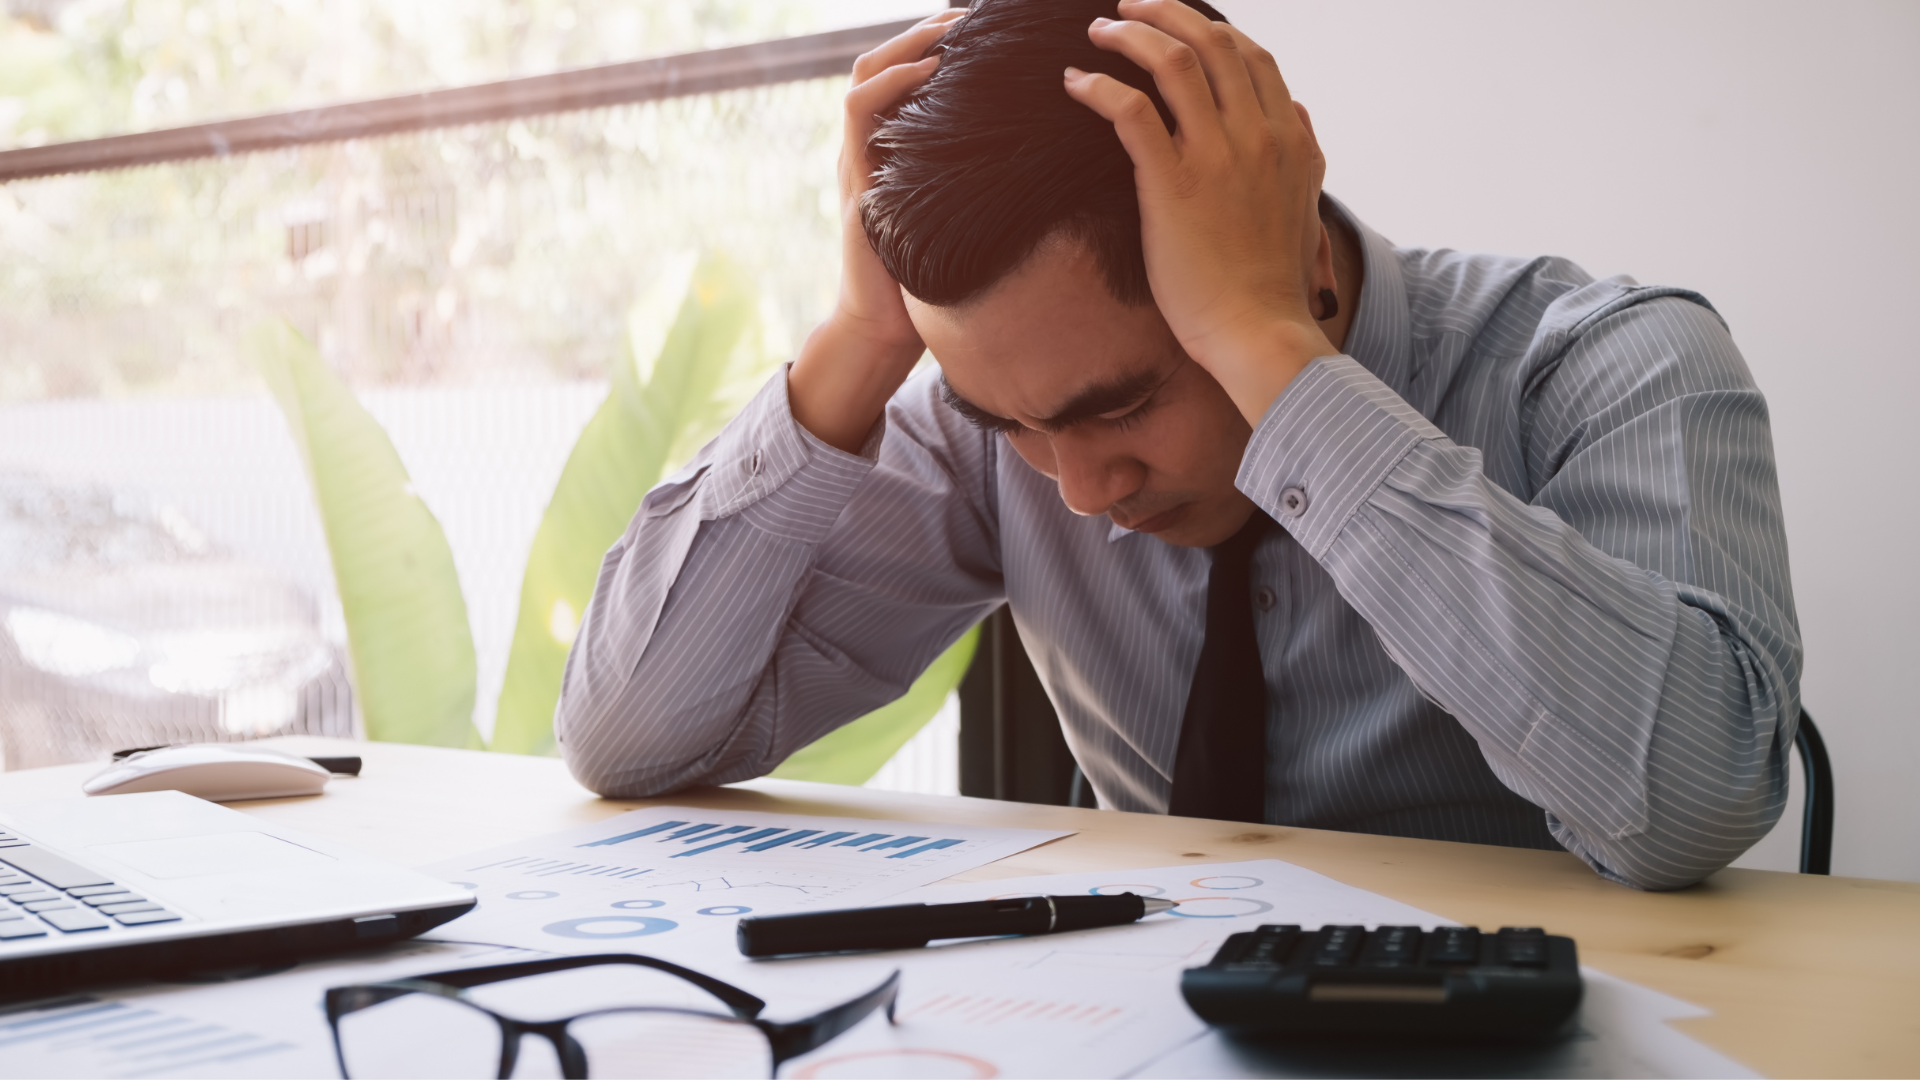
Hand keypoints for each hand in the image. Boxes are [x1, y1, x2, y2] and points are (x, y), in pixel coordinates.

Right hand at [788, 9, 965, 453]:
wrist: (888, 328)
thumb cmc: (931, 278)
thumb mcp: (963, 216)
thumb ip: (982, 182)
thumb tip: (1043, 156)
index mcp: (896, 150)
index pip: (908, 75)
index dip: (938, 44)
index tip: (982, 27)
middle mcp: (871, 147)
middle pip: (882, 60)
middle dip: (923, 31)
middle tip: (967, 14)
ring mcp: (858, 160)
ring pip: (865, 75)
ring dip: (906, 45)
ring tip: (948, 30)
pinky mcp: (856, 181)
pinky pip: (860, 113)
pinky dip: (891, 84)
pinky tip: (927, 72)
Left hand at [1065, 0, 1339, 425]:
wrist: (1258, 331)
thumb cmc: (1272, 281)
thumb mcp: (1307, 205)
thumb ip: (1303, 152)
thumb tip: (1297, 113)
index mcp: (1289, 137)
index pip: (1251, 54)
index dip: (1209, 27)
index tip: (1175, 23)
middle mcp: (1258, 135)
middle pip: (1211, 41)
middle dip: (1165, 12)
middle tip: (1127, 8)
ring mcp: (1217, 156)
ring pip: (1173, 62)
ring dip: (1129, 36)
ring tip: (1099, 33)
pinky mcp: (1172, 184)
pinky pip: (1132, 111)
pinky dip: (1100, 86)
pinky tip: (1076, 82)